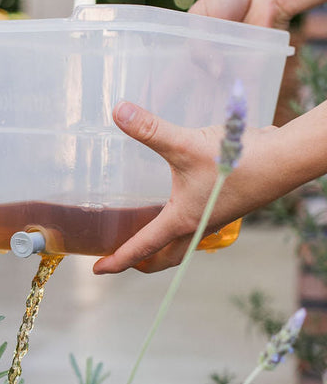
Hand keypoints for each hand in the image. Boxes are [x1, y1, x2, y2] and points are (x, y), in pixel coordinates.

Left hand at [92, 101, 277, 273]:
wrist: (286, 158)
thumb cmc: (238, 159)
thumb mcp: (185, 144)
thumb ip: (150, 129)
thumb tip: (118, 112)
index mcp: (182, 220)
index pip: (142, 248)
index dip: (117, 261)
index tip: (97, 270)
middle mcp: (197, 225)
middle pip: (164, 257)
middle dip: (140, 263)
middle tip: (118, 261)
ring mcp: (213, 217)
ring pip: (181, 244)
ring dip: (161, 248)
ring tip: (142, 240)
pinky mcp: (224, 205)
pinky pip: (195, 227)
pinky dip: (179, 229)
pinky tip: (175, 206)